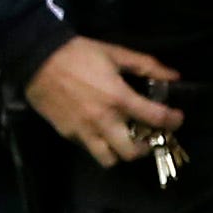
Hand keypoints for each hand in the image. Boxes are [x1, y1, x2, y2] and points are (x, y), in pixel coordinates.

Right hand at [25, 36, 183, 167]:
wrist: (37, 60)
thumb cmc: (79, 54)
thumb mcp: (115, 53)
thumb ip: (146, 66)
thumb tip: (173, 76)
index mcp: (119, 98)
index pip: (156, 119)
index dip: (173, 121)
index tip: (176, 119)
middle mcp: (104, 120)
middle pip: (132, 152)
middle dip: (145, 148)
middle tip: (146, 137)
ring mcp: (84, 130)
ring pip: (109, 159)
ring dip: (120, 153)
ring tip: (122, 141)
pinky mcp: (68, 133)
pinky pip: (89, 149)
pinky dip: (99, 145)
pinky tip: (100, 132)